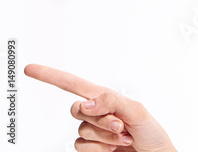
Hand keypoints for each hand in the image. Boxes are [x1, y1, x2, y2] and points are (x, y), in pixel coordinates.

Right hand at [25, 64, 176, 151]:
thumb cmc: (151, 131)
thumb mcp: (136, 111)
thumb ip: (111, 102)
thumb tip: (86, 102)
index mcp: (106, 98)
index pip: (73, 84)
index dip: (51, 76)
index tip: (30, 69)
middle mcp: (96, 113)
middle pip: (76, 110)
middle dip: (100, 119)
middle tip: (121, 126)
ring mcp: (93, 131)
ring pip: (82, 131)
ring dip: (105, 137)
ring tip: (124, 138)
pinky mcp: (92, 148)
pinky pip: (82, 147)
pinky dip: (100, 149)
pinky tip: (115, 149)